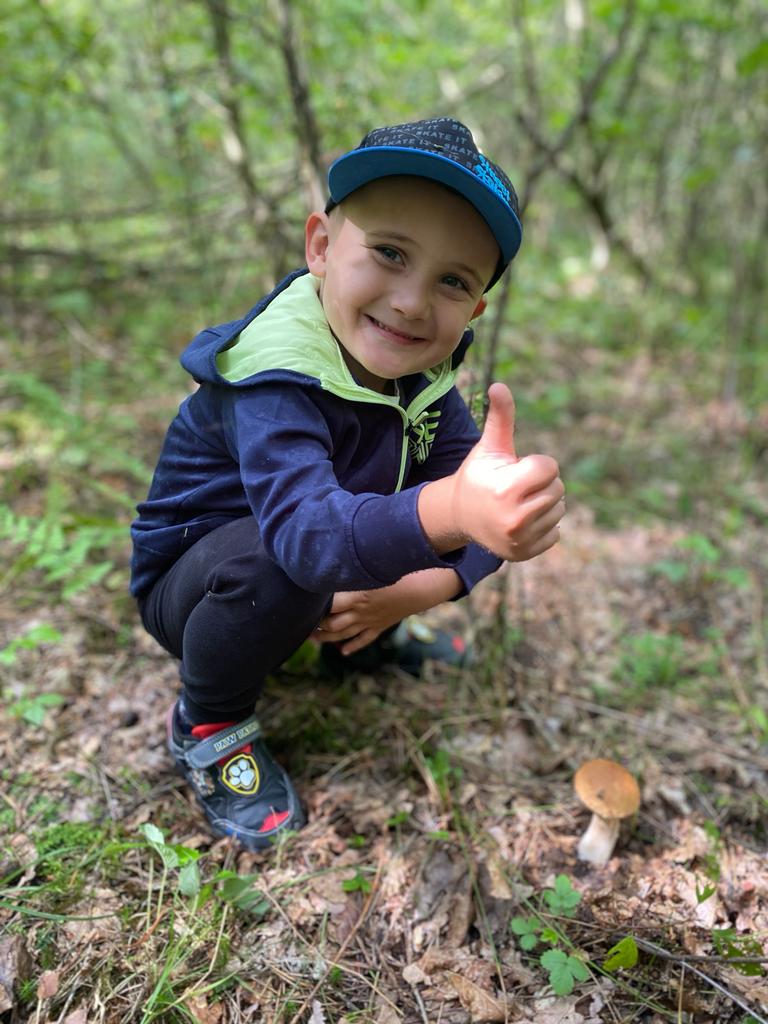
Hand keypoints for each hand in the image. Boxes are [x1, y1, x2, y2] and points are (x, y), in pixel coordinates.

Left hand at [313, 569, 461, 655]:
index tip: (300, 602)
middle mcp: (360, 611)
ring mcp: (370, 621)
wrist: (426, 587)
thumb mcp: (376, 561)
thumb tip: (336, 544)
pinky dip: (352, 646)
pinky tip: (342, 651)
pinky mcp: (380, 626)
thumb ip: (354, 556)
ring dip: (326, 637)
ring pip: (342, 634)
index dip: (312, 606)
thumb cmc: (401, 568)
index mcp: (357, 595)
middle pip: (330, 623)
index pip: (327, 604)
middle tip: (300, 620)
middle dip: (314, 624)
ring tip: (312, 637)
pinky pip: (363, 640)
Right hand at [419, 383, 564, 560]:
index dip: (535, 464)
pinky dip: (543, 526)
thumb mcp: (488, 447)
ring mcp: (520, 539)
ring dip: (544, 503)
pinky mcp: (525, 553)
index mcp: (507, 489)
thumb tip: (499, 385)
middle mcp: (515, 517)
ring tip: (519, 503)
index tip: (517, 469)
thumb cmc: (478, 475)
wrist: (459, 515)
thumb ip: (500, 419)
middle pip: (558, 489)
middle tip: (517, 487)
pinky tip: (521, 521)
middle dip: (541, 483)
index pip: (550, 467)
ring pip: (559, 510)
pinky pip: (555, 532)